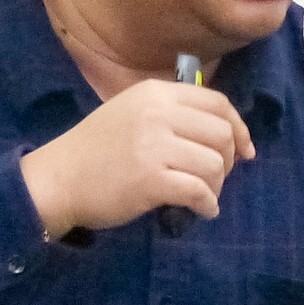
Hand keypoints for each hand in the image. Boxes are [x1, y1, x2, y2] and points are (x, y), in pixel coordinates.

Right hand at [21, 79, 254, 234]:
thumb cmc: (96, 149)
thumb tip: (224, 132)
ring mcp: (153, 146)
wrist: (58, 178)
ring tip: (203, 196)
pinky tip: (202, 211)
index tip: (244, 151)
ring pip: (215, 164)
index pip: (217, 103)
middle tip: (215, 178)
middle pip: (222, 134)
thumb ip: (171, 114)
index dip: (239, 128)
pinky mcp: (150, 179)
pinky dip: (207, 205)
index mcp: (156, 93)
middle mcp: (158, 113)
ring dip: (217, 186)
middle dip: (229, 160)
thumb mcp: (132, 112)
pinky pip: (198, 191)